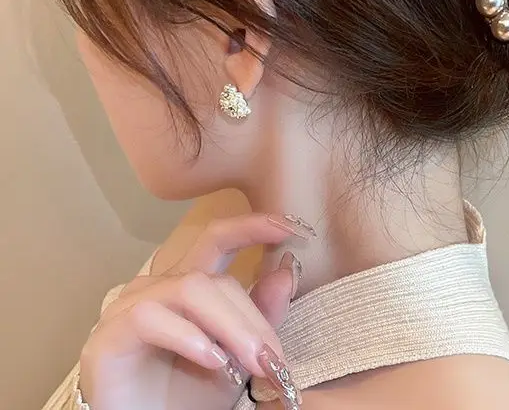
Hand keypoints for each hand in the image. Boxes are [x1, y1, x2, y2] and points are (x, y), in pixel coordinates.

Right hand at [78, 213, 311, 409]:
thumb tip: (287, 272)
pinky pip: (151, 317)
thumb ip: (262, 317)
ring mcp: (130, 307)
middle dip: (251, 317)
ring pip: (190, 290)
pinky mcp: (109, 335)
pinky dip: (188, 336)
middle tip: (275, 358)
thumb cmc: (189, 396)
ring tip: (250, 363)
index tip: (289, 227)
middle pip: (213, 277)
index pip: (217, 239)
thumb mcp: (238, 358)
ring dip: (229, 326)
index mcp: (189, 285)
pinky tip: (213, 360)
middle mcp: (158, 287)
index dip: (251, 227)